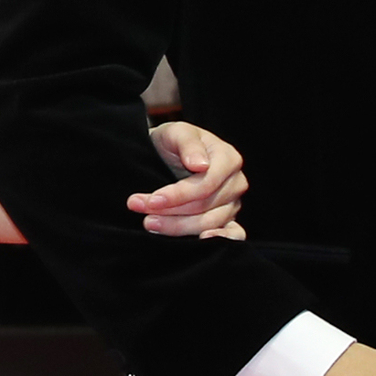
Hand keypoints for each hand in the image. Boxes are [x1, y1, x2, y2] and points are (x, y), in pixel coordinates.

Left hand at [133, 121, 247, 239]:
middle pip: (204, 206)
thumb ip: (188, 144)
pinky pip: (233, 234)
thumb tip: (200, 165)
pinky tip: (198, 242)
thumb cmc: (172, 141)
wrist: (167, 153)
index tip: (152, 200)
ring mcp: (233, 203)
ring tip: (150, 223)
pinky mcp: (228, 219)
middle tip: (140, 209)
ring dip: (178, 227)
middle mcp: (235, 181)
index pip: (205, 184)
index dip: (178, 195)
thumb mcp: (175, 132)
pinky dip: (220, 240)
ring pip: (209, 223)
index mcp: (228, 157)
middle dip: (170, 211)